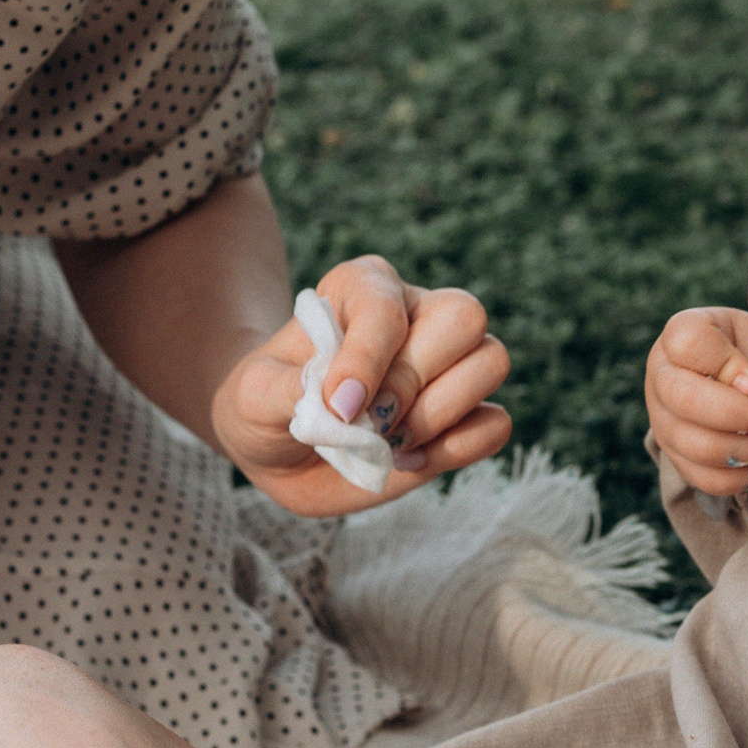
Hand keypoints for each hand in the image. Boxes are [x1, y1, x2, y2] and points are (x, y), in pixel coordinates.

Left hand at [216, 253, 511, 516]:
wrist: (280, 448)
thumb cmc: (265, 406)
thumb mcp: (251, 397)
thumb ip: (287, 392)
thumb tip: (344, 404)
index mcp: (363, 287)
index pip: (387, 307)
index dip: (367, 360)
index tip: (337, 407)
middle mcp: (417, 313)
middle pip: (463, 318)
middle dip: (411, 385)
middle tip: (366, 423)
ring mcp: (448, 362)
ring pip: (490, 361)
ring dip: (438, 416)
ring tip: (388, 443)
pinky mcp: (465, 414)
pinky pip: (496, 422)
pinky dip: (456, 449)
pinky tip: (408, 460)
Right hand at [646, 307, 747, 498]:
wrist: (726, 378)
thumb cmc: (742, 353)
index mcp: (680, 333)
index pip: (689, 343)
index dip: (727, 364)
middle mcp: (661, 375)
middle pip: (684, 399)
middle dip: (739, 414)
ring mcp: (661, 419)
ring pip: (694, 445)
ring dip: (743, 448)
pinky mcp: (672, 455)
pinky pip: (702, 477)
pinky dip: (736, 477)